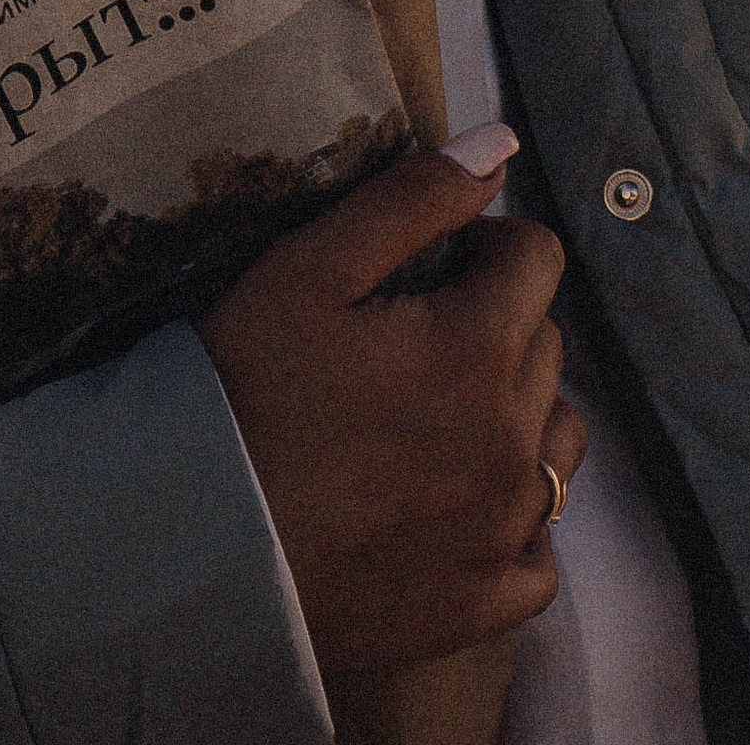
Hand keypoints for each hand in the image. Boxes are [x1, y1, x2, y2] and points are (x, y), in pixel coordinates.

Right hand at [199, 131, 587, 676]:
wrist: (192, 553)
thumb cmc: (242, 396)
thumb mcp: (309, 269)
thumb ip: (414, 198)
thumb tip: (501, 144)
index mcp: (480, 347)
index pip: (538, 258)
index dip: (487, 246)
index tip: (436, 266)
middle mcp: (515, 440)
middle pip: (546, 345)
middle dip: (497, 323)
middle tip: (413, 341)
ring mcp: (505, 531)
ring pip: (558, 443)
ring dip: (518, 415)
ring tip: (437, 419)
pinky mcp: (483, 606)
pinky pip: (542, 555)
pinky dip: (514, 525)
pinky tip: (456, 509)